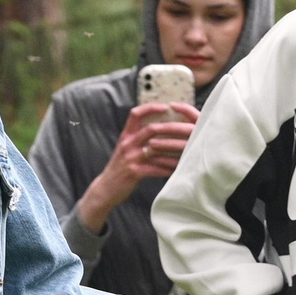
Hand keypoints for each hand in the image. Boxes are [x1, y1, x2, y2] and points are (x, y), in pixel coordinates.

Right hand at [75, 102, 196, 232]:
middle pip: (151, 129)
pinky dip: (169, 168)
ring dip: (175, 150)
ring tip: (189, 149)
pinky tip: (179, 169)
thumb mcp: (125, 149)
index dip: (150, 107)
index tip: (166, 106)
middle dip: (172, 128)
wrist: (106, 188)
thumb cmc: (120, 168)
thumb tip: (158, 131)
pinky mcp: (134, 172)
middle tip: (187, 128)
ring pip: (157, 149)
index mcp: (126, 136)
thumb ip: (138, 139)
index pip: (136, 114)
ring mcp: (130, 158)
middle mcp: (128, 144)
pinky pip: (156, 168)